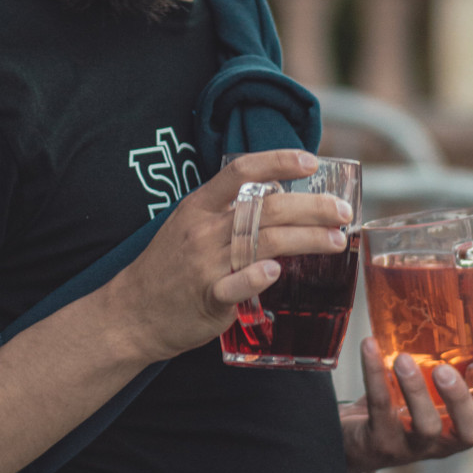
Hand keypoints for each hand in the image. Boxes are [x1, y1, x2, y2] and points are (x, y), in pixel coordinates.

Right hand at [104, 149, 353, 364]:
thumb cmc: (167, 267)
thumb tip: (276, 197)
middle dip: (311, 207)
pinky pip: (235, 286)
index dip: (278, 161)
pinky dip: (256, 276)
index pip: (241, 171)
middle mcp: (204, 230)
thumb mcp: (189, 225)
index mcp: (199, 205)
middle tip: (341, 211)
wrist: (131, 312)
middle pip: (265, 209)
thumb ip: (226, 211)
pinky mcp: (208, 298)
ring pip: (262, 243)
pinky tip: (276, 270)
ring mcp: (205, 264)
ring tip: (335, 239)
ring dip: (305, 239)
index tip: (311, 160)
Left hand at [340, 336, 472, 472]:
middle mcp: (446, 439)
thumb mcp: (425, 385)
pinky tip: (369, 348)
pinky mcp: (381, 444)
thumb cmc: (396, 404)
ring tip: (403, 359)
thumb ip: (441, 357)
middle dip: (462, 400)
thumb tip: (445, 298)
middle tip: (445, 370)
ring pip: (426, 426)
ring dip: (415, 390)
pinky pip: (380, 409)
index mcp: (463, 420)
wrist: (350, 439)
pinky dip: (374, 375)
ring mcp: (414, 447)